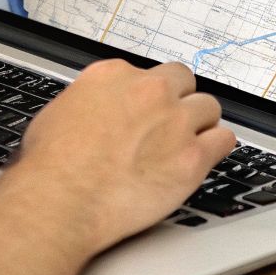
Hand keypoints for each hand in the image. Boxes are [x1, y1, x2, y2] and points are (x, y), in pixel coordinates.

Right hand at [12, 60, 234, 250]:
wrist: (60, 201)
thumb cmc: (51, 167)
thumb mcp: (57, 115)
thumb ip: (87, 104)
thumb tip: (93, 111)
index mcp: (114, 76)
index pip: (150, 73)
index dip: (152, 95)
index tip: (150, 110)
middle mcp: (149, 91)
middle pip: (184, 81)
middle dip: (180, 101)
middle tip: (172, 125)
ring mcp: (175, 122)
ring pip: (209, 107)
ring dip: (201, 124)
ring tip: (189, 143)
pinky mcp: (192, 156)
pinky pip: (224, 140)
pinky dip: (217, 147)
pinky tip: (207, 156)